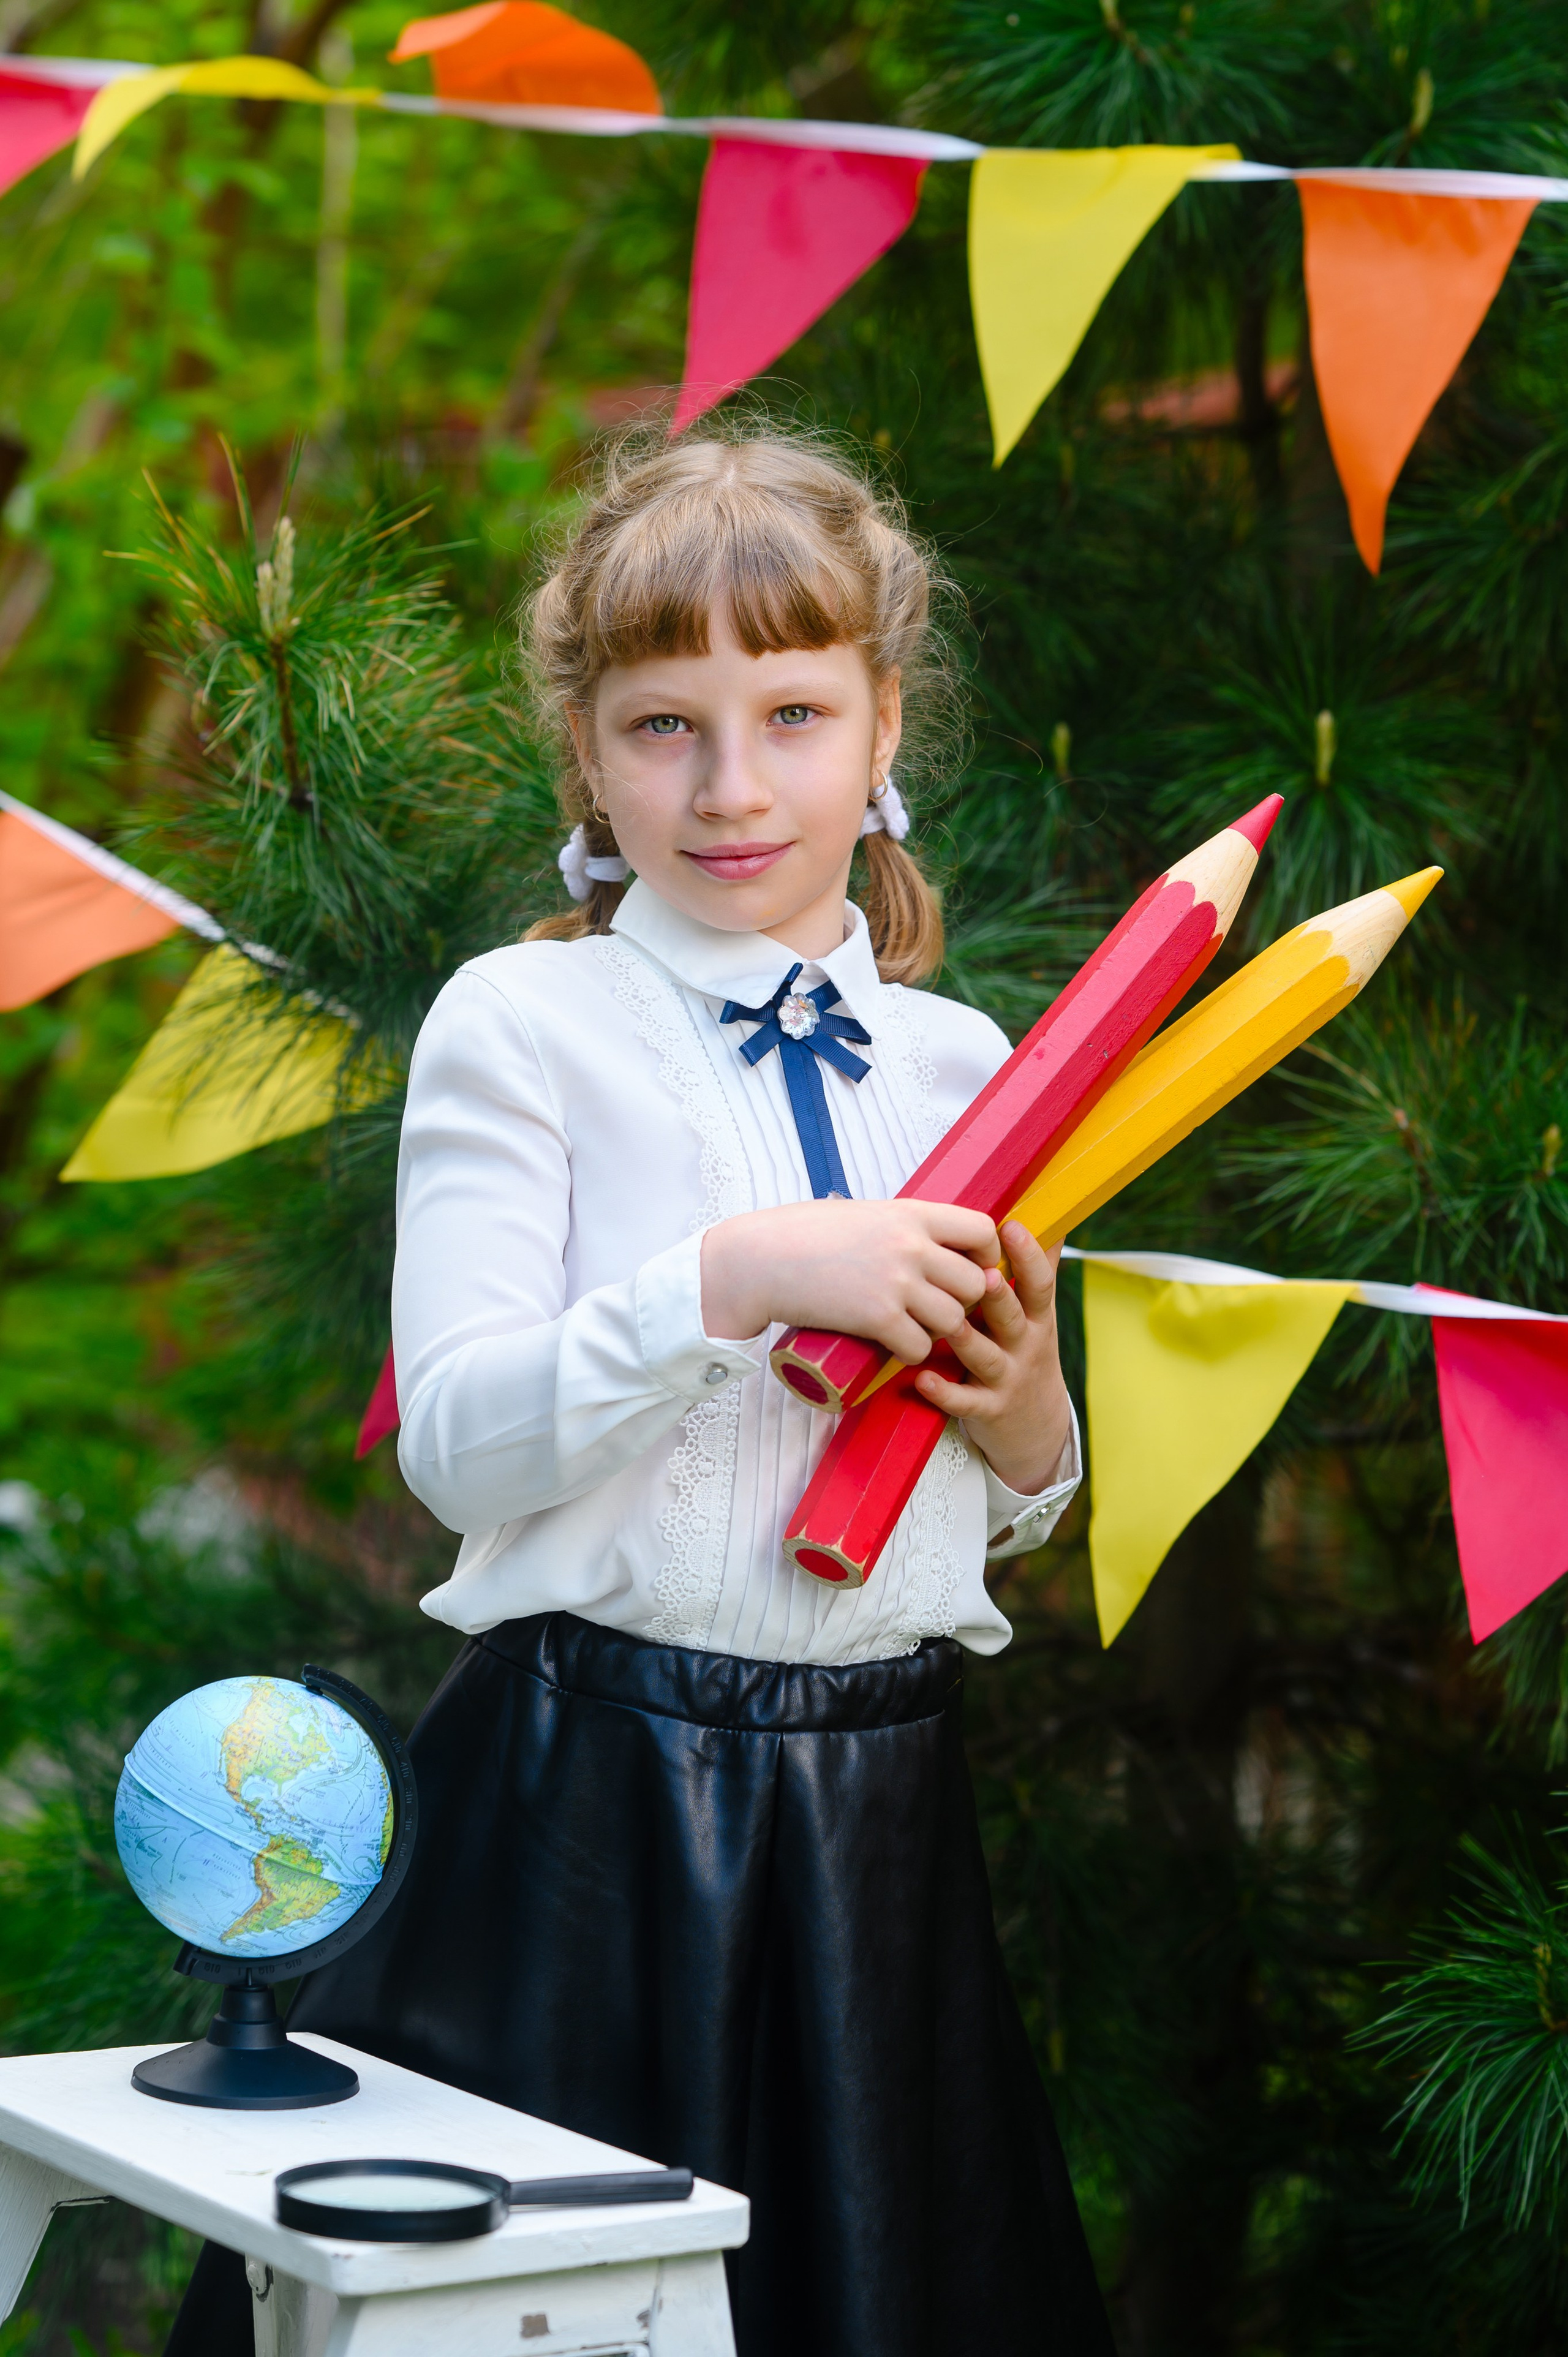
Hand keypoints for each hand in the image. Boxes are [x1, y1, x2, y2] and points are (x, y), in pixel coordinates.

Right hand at [700, 1197, 1001, 1364]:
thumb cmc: (804, 1234)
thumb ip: (904, 1228)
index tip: (968, 1270)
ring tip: (914, 1327)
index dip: (984, 1256)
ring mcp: (896, 1283)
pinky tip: (893, 1345)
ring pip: (954, 1320)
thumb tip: (935, 1246)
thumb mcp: (865, 1215)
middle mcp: (911, 1246)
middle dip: (963, 1301)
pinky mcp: (877, 1319)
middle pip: (976, 1284)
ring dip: (938, 1331)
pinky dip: (910, 1352)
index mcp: (911, 1214)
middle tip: (938, 1308)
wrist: (759, 1259)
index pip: (982, 1230)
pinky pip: (920, 1347)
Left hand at [911, 1222, 1071, 1496]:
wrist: (1035, 1426)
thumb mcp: (1037, 1314)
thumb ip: (1036, 1269)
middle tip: (985, 1273)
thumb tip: (1044, 1212)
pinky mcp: (987, 1409)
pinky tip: (922, 1379)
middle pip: (1012, 1316)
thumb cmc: (1023, 1351)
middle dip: (1000, 1296)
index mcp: (1036, 1316)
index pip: (1038, 1282)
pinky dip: (944, 1392)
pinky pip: (964, 1401)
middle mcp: (1024, 1344)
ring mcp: (1006, 1378)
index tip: (1012, 1226)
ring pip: (986, 1356)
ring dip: (967, 1339)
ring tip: (948, 1323)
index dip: (1028, 1256)